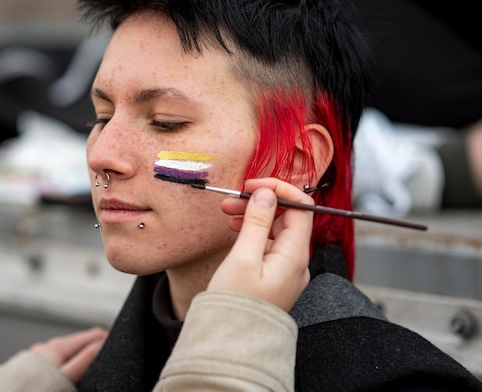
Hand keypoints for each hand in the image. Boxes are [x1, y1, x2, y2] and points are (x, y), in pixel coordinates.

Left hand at [29, 327, 107, 383]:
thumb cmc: (32, 390)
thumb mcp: (65, 377)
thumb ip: (85, 359)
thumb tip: (102, 342)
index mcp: (57, 347)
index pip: (91, 334)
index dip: (107, 337)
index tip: (120, 344)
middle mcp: (46, 348)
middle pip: (78, 343)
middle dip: (93, 348)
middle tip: (108, 357)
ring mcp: (37, 358)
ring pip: (65, 354)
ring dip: (79, 358)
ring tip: (90, 367)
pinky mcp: (29, 370)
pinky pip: (54, 363)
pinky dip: (65, 366)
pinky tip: (65, 378)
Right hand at [207, 178, 312, 311]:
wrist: (233, 342)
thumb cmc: (236, 303)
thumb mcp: (243, 256)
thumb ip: (257, 221)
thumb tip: (267, 193)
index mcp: (295, 255)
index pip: (301, 207)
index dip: (278, 190)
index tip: (252, 185)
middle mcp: (298, 261)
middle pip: (287, 218)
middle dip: (261, 203)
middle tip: (232, 199)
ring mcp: (288, 270)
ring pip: (277, 230)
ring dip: (254, 216)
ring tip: (227, 212)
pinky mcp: (277, 277)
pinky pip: (271, 245)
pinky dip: (255, 233)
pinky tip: (236, 229)